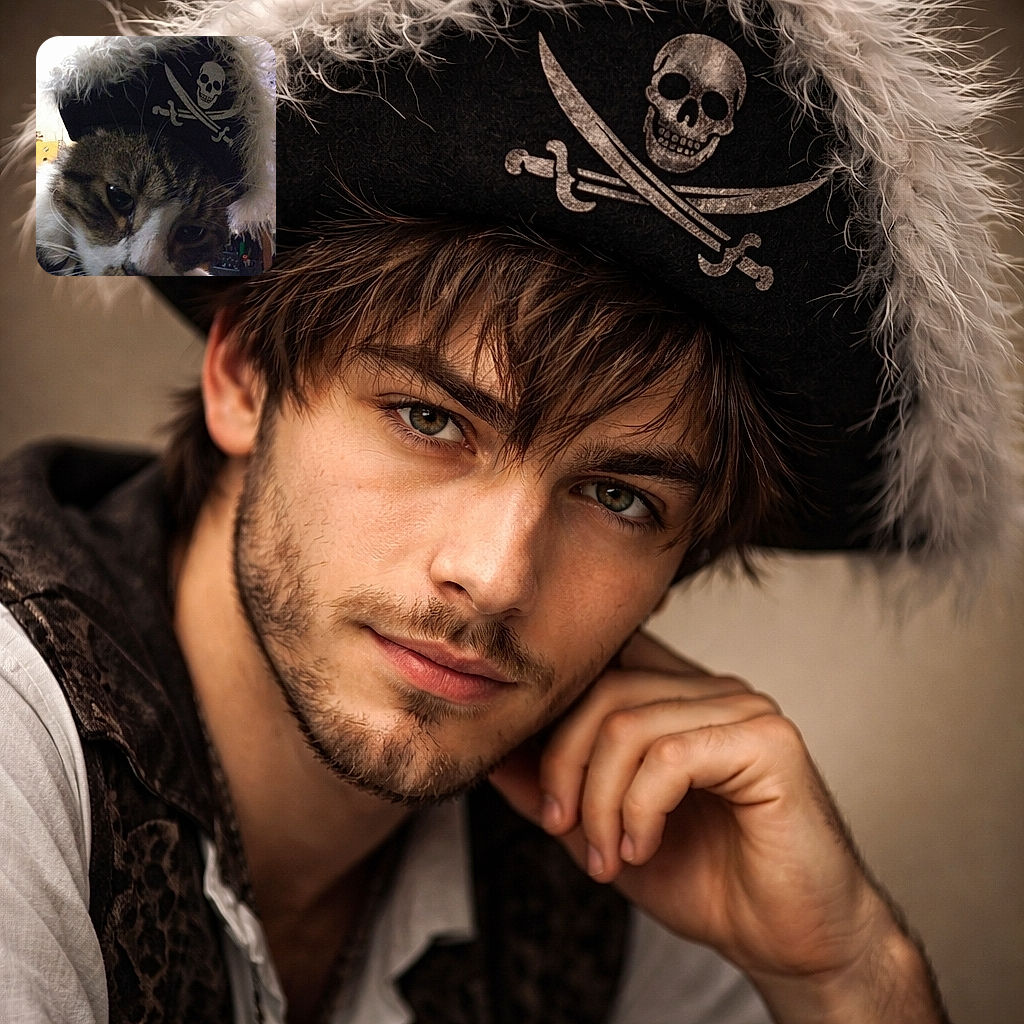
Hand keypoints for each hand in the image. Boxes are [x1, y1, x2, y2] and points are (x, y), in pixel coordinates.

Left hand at [489, 631, 946, 1022]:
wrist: (788, 942)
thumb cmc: (707, 881)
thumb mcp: (604, 830)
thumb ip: (553, 787)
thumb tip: (492, 757)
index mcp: (676, 697)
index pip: (599, 664)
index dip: (552, 712)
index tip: (531, 778)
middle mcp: (711, 690)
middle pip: (604, 688)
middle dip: (563, 763)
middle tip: (562, 826)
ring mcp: (744, 708)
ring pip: (629, 723)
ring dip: (601, 800)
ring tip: (609, 855)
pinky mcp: (768, 742)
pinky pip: (670, 755)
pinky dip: (639, 809)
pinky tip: (644, 848)